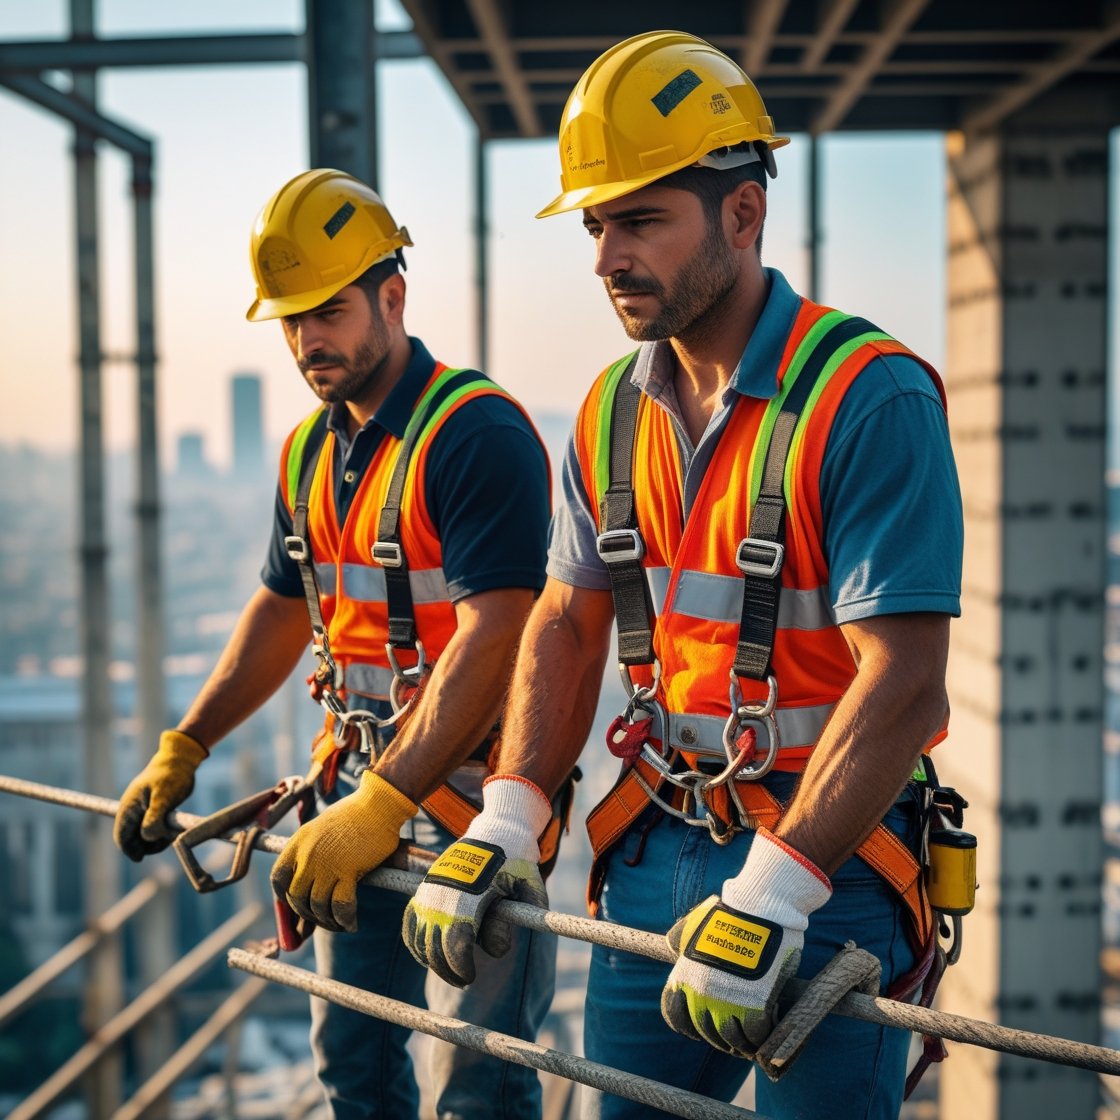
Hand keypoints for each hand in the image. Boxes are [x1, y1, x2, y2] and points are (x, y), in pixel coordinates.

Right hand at [113, 730, 207, 860]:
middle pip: (133, 838)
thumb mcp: (163, 797)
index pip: (121, 836)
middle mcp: (133, 810)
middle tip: (165, 842)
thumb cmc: (171, 775)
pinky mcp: (155, 809)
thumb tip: (148, 838)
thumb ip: (154, 818)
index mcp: (129, 807)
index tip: (141, 858)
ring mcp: (144, 810)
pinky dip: (162, 832)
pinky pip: (154, 827)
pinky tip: (174, 829)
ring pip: (144, 834)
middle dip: (146, 845)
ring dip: (156, 840)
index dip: (129, 850)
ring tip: (172, 834)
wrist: (181, 759)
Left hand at [271, 770, 416, 932]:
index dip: (284, 898)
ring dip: (328, 922)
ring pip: (317, 906)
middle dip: (308, 915)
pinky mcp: (348, 870)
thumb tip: (311, 881)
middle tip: (322, 920)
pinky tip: (351, 923)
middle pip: (297, 898)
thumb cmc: (355, 815)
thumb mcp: (322, 828)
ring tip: (339, 924)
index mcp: (298, 842)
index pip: (278, 879)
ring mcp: (326, 863)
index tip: (296, 905)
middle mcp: (307, 855)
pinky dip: (344, 920)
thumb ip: (312, 852)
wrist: (378, 804)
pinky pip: (340, 906)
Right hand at [402, 776, 550, 987]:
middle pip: (434, 948)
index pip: (455, 946)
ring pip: (418, 939)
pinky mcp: (425, 888)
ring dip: (430, 959)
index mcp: (468, 895)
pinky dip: (415, 943)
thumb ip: (524, 915)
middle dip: (447, 970)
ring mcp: (431, 891)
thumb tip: (498, 950)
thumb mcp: (530, 883)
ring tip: (450, 969)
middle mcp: (443, 894)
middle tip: (464, 979)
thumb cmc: (516, 859)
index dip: (460, 968)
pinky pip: (410, 923)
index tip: (469, 976)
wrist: (497, 830)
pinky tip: (428, 955)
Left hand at [661, 828, 830, 1055]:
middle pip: (705, 1032)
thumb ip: (682, 937)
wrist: (759, 908)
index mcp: (685, 975)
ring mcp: (727, 1002)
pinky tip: (767, 1030)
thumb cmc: (730, 912)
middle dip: (719, 1038)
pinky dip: (761, 1039)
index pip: (674, 1015)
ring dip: (741, 1045)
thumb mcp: (695, 922)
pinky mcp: (754, 1007)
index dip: (687, 1026)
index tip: (699, 1029)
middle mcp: (701, 993)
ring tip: (751, 1043)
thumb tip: (672, 945)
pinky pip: (755, 1036)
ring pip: (731, 1040)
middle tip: (733, 1039)